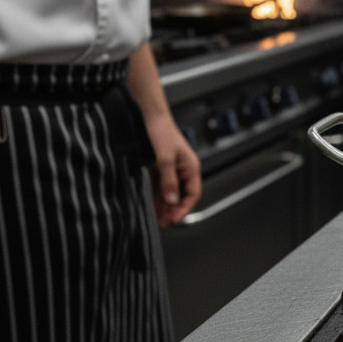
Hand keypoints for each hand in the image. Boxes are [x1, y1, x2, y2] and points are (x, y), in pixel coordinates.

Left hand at [143, 112, 201, 228]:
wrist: (151, 118)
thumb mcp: (165, 159)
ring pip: (169, 193)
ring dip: (163, 206)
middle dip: (172, 210)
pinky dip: (156, 197)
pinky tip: (150, 206)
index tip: (174, 219)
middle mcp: (182, 171)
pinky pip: (160, 187)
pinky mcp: (160, 168)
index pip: (192, 194)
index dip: (184, 208)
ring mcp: (171, 170)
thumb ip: (169, 181)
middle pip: (180, 196)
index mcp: (191, 168)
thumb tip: (172, 200)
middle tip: (163, 224)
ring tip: (155, 220)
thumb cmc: (162, 133)